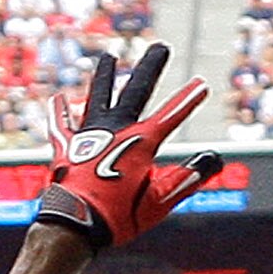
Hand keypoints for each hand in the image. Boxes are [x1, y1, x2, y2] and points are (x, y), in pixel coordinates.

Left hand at [34, 45, 222, 254]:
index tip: (201, 85)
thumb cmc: (118, 217)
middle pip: (136, 89)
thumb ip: (187, 177)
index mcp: (141, 142)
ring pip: (99, 95)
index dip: (187, 100)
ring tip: (108, 57)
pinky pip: (62, 125)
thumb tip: (214, 159)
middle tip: (161, 48)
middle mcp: (116, 129)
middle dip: (151, 67)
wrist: (75, 225)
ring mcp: (90, 134)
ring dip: (105, 75)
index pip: (171, 115)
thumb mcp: (159, 202)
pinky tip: (58, 99)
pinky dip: (60, 112)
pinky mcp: (67, 147)